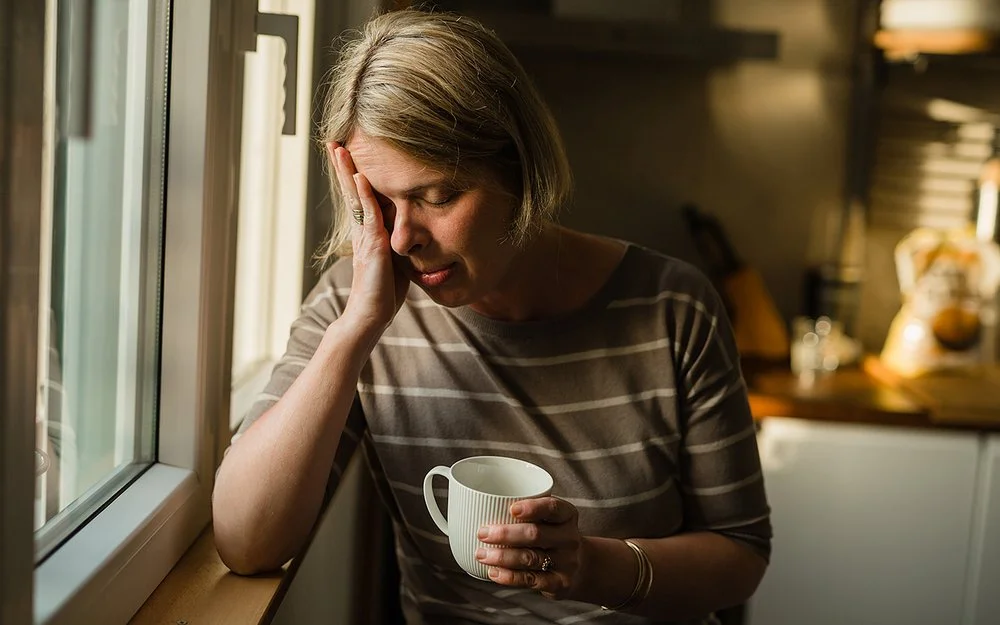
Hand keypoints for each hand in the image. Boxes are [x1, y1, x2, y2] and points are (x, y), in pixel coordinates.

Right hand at [328, 143, 408, 337]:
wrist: (371, 316)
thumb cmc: (384, 292)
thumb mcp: (395, 260)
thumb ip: (397, 242)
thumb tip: (407, 230)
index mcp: (368, 233)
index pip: (360, 197)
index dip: (355, 176)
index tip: (348, 154)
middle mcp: (362, 231)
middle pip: (351, 191)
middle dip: (343, 167)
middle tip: (333, 142)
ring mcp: (365, 237)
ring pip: (355, 198)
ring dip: (348, 172)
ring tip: (339, 149)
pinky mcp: (373, 246)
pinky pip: (369, 216)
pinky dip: (364, 196)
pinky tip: (362, 178)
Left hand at [475, 497, 583, 599]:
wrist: (581, 567)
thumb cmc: (553, 536)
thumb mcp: (550, 519)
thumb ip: (527, 511)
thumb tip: (479, 506)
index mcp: (567, 515)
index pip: (553, 508)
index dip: (533, 508)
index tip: (511, 508)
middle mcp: (569, 538)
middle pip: (536, 534)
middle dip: (506, 534)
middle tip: (482, 533)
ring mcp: (566, 562)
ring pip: (530, 558)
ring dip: (502, 556)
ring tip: (481, 554)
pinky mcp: (559, 583)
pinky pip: (531, 580)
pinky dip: (509, 577)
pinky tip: (493, 572)